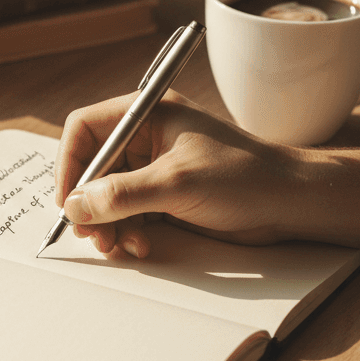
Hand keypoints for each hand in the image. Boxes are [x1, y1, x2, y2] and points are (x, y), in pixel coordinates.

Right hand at [55, 91, 305, 257]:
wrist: (290, 203)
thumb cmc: (244, 176)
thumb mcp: (176, 183)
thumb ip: (122, 194)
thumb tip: (75, 206)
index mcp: (147, 114)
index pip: (85, 130)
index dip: (70, 165)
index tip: (69, 201)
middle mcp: (145, 138)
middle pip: (92, 168)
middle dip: (89, 203)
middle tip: (91, 234)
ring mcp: (153, 169)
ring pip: (106, 196)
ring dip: (107, 224)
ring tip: (119, 245)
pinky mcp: (163, 197)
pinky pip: (126, 214)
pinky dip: (126, 232)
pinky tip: (141, 246)